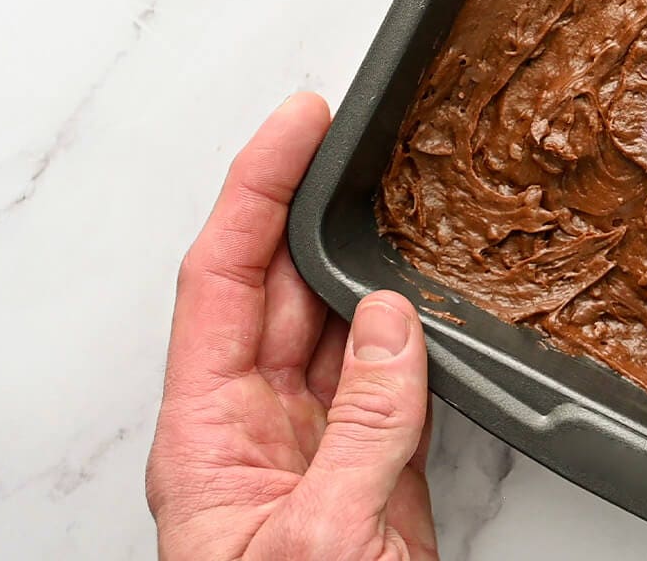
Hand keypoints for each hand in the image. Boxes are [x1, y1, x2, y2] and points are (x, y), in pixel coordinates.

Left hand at [147, 94, 437, 560]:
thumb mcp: (317, 538)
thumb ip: (360, 426)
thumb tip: (395, 325)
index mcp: (207, 438)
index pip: (220, 281)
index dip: (253, 192)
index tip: (296, 126)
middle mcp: (258, 432)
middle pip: (280, 289)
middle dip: (313, 208)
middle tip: (361, 137)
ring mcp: (322, 452)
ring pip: (347, 330)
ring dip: (375, 265)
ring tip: (407, 197)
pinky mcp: (381, 480)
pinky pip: (400, 383)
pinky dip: (423, 333)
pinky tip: (438, 295)